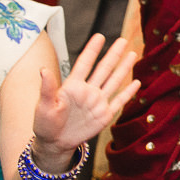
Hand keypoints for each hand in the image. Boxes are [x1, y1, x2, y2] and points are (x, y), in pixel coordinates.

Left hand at [31, 35, 138, 155]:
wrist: (55, 143)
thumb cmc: (45, 124)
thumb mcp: (43, 106)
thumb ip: (47, 88)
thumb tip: (43, 70)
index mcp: (72, 86)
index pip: (84, 64)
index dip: (92, 50)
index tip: (99, 36)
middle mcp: (88, 91)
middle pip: (104, 69)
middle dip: (113, 54)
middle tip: (123, 40)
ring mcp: (97, 102)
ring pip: (114, 81)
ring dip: (123, 68)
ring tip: (133, 54)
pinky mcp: (104, 115)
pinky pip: (119, 101)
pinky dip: (128, 93)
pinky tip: (136, 83)